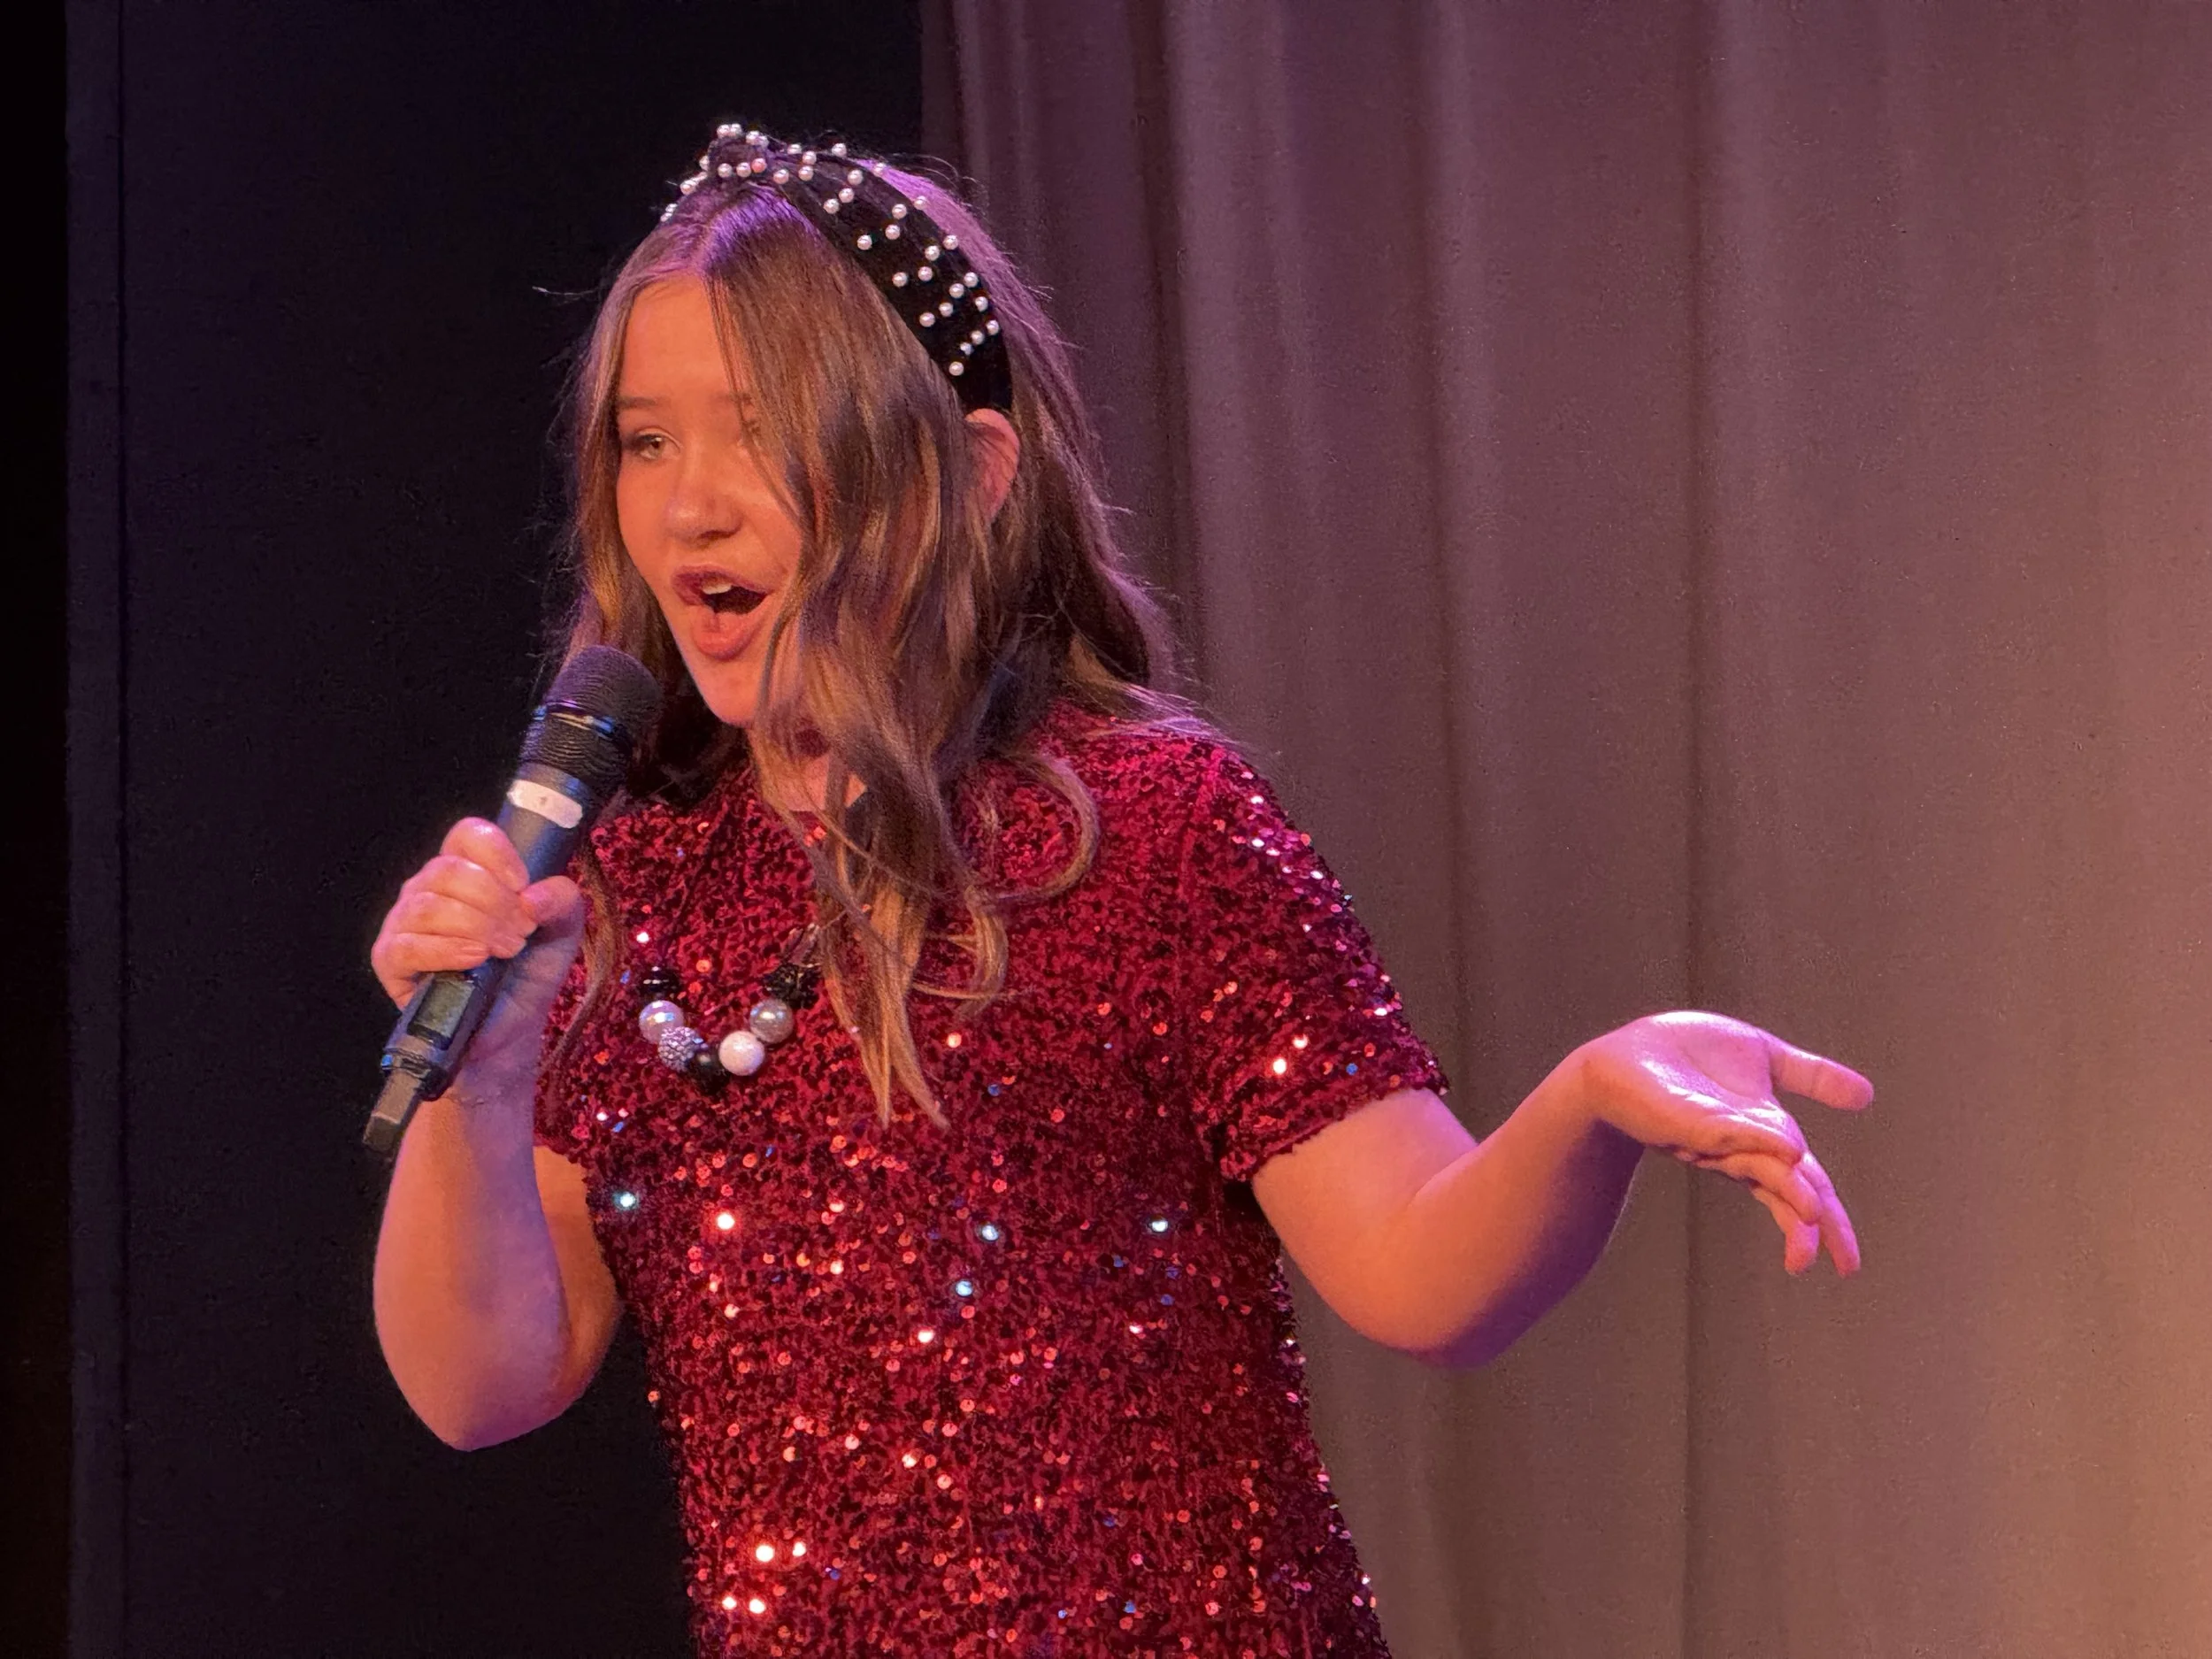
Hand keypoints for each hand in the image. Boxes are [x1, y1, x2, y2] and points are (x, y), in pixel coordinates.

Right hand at [369, 818, 585, 1100]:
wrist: (509, 1028)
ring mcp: (404, 922)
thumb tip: (533, 897)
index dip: (498, 855)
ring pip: (429, 904)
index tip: (523, 887)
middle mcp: (428, 888)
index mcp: (466, 870)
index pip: (468, 835)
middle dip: (495, 902)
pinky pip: (409, 944)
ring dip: (477, 927)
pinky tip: (475, 960)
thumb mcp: (560, 930)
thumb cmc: (528, 972)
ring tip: (504, 951)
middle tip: (520, 934)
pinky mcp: (390, 959)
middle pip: (449, 870)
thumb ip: (562, 900)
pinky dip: (447, 951)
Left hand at [1574, 1011, 1869, 1275]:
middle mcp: (1742, 1148)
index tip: (1849, 1265)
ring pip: (1764, 1171)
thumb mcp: (1763, 1057)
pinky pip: (1727, 1131)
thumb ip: (1812, 1076)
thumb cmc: (1689, 1057)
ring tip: (1816, 1218)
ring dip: (1794, 1194)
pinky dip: (1759, 1138)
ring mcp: (1714, 1137)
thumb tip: (1868, 1095)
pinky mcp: (1687, 1120)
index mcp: (1765, 1139)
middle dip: (1818, 1225)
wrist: (1625, 1055)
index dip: (1831, 1222)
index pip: (1808, 1184)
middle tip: (1844, 1265)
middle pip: (1791, 1191)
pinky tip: (1789, 1148)